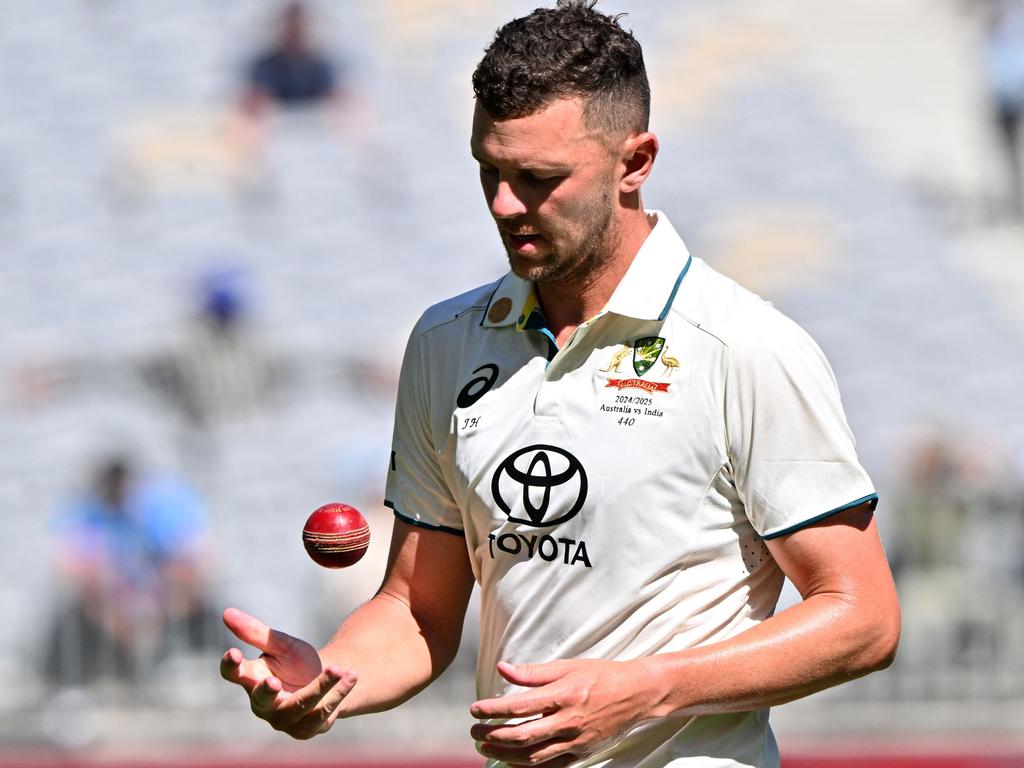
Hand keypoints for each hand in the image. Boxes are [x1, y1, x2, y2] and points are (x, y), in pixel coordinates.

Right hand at [219, 607, 357, 739]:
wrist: (327, 680)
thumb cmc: (297, 661)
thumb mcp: (280, 643)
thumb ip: (255, 632)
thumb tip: (226, 612)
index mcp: (252, 679)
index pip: (234, 674)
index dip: (231, 666)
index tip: (233, 653)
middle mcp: (263, 704)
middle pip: (262, 700)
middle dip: (267, 692)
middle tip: (273, 682)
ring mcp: (283, 720)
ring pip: (299, 705)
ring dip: (320, 687)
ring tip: (338, 669)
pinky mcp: (306, 729)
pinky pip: (321, 714)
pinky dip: (337, 694)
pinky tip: (351, 677)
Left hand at [470, 658, 652, 766]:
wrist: (635, 694)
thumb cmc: (599, 675)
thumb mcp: (567, 666)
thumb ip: (533, 672)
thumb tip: (503, 668)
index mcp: (563, 695)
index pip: (519, 707)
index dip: (493, 710)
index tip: (475, 709)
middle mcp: (568, 721)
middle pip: (522, 735)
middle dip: (492, 735)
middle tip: (474, 732)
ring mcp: (575, 741)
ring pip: (533, 756)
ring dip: (504, 753)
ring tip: (485, 747)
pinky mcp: (581, 754)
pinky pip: (549, 766)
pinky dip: (527, 766)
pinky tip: (511, 761)